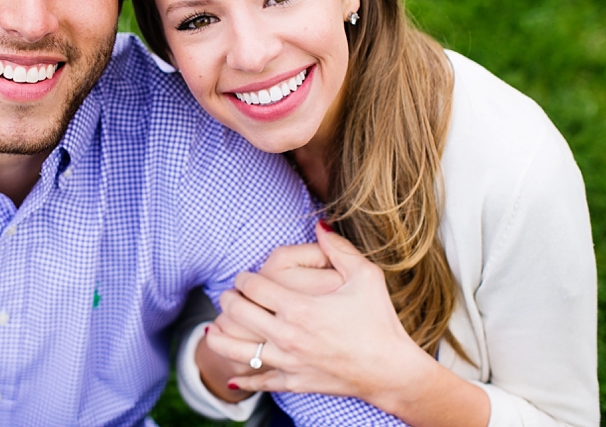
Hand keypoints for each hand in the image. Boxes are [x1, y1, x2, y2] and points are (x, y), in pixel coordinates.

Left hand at [206, 223, 429, 404]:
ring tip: (213, 328)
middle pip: (239, 312)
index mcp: (299, 307)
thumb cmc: (380, 322)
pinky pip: (259, 381)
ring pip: (237, 349)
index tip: (244, 276)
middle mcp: (286, 335)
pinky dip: (242, 379)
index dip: (243, 278)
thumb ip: (339, 248)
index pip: (253, 286)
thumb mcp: (365, 277)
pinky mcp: (294, 382)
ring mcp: (288, 361)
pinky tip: (232, 375)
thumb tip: (320, 224)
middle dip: (228, 300)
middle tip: (229, 295)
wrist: (392, 372)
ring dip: (219, 337)